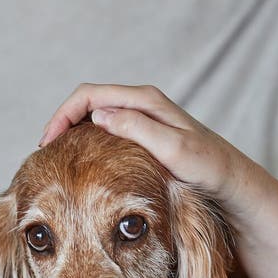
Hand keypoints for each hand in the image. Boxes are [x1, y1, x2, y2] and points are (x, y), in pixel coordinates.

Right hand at [39, 83, 264, 219]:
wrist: (231, 182)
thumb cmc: (208, 169)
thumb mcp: (173, 151)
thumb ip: (137, 129)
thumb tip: (99, 115)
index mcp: (145, 101)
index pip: (89, 95)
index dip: (62, 115)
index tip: (47, 143)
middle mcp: (142, 104)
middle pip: (88, 102)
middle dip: (62, 123)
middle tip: (46, 153)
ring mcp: (144, 119)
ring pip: (96, 116)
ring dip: (73, 133)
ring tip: (59, 158)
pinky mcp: (146, 135)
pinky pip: (108, 131)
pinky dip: (89, 142)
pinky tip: (84, 163)